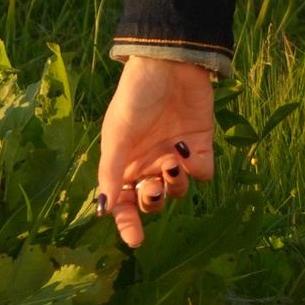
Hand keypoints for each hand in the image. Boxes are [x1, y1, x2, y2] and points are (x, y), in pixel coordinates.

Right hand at [92, 55, 216, 251]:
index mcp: (125, 162)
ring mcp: (175, 155)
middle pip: (152, 201)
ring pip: (179, 191)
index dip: (128, 223)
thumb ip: (111, 173)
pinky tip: (188, 150)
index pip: (124, 203)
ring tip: (172, 161)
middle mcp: (149, 162)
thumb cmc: (135, 97)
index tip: (135, 240)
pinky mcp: (200, 145)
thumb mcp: (117, 135)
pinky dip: (198, 168)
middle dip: (152, 201)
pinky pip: (203, 172)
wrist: (170, 64)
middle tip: (153, 185)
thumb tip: (102, 210)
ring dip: (176, 184)